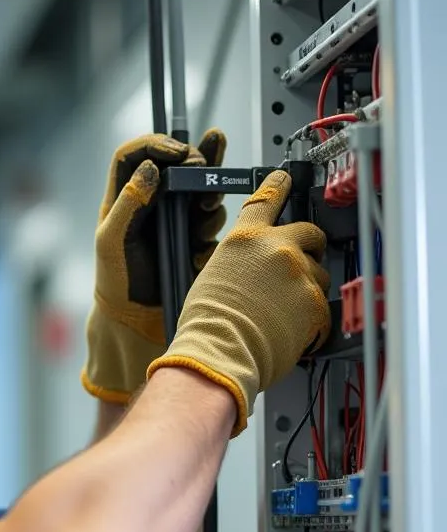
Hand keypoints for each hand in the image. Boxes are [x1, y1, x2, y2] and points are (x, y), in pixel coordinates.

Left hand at [82, 129, 226, 403]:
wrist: (136, 317)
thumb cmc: (115, 280)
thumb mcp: (111, 241)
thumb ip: (127, 204)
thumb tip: (150, 169)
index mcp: (123, 197)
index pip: (135, 154)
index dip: (155, 143)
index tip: (177, 151)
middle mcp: (151, 201)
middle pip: (177, 163)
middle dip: (195, 162)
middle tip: (202, 171)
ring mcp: (174, 217)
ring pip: (200, 189)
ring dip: (206, 197)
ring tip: (203, 216)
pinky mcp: (193, 235)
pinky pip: (211, 220)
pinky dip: (210, 229)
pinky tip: (198, 249)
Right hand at [146, 170, 330, 435]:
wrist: (219, 353)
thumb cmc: (207, 325)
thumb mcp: (213, 276)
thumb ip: (240, 261)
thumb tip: (255, 267)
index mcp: (244, 240)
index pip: (266, 199)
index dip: (279, 185)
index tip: (286, 177)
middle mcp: (275, 248)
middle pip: (309, 232)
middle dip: (310, 247)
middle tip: (301, 266)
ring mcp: (299, 273)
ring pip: (320, 273)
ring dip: (308, 289)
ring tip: (285, 313)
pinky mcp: (315, 301)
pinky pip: (323, 306)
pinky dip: (312, 320)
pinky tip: (291, 331)